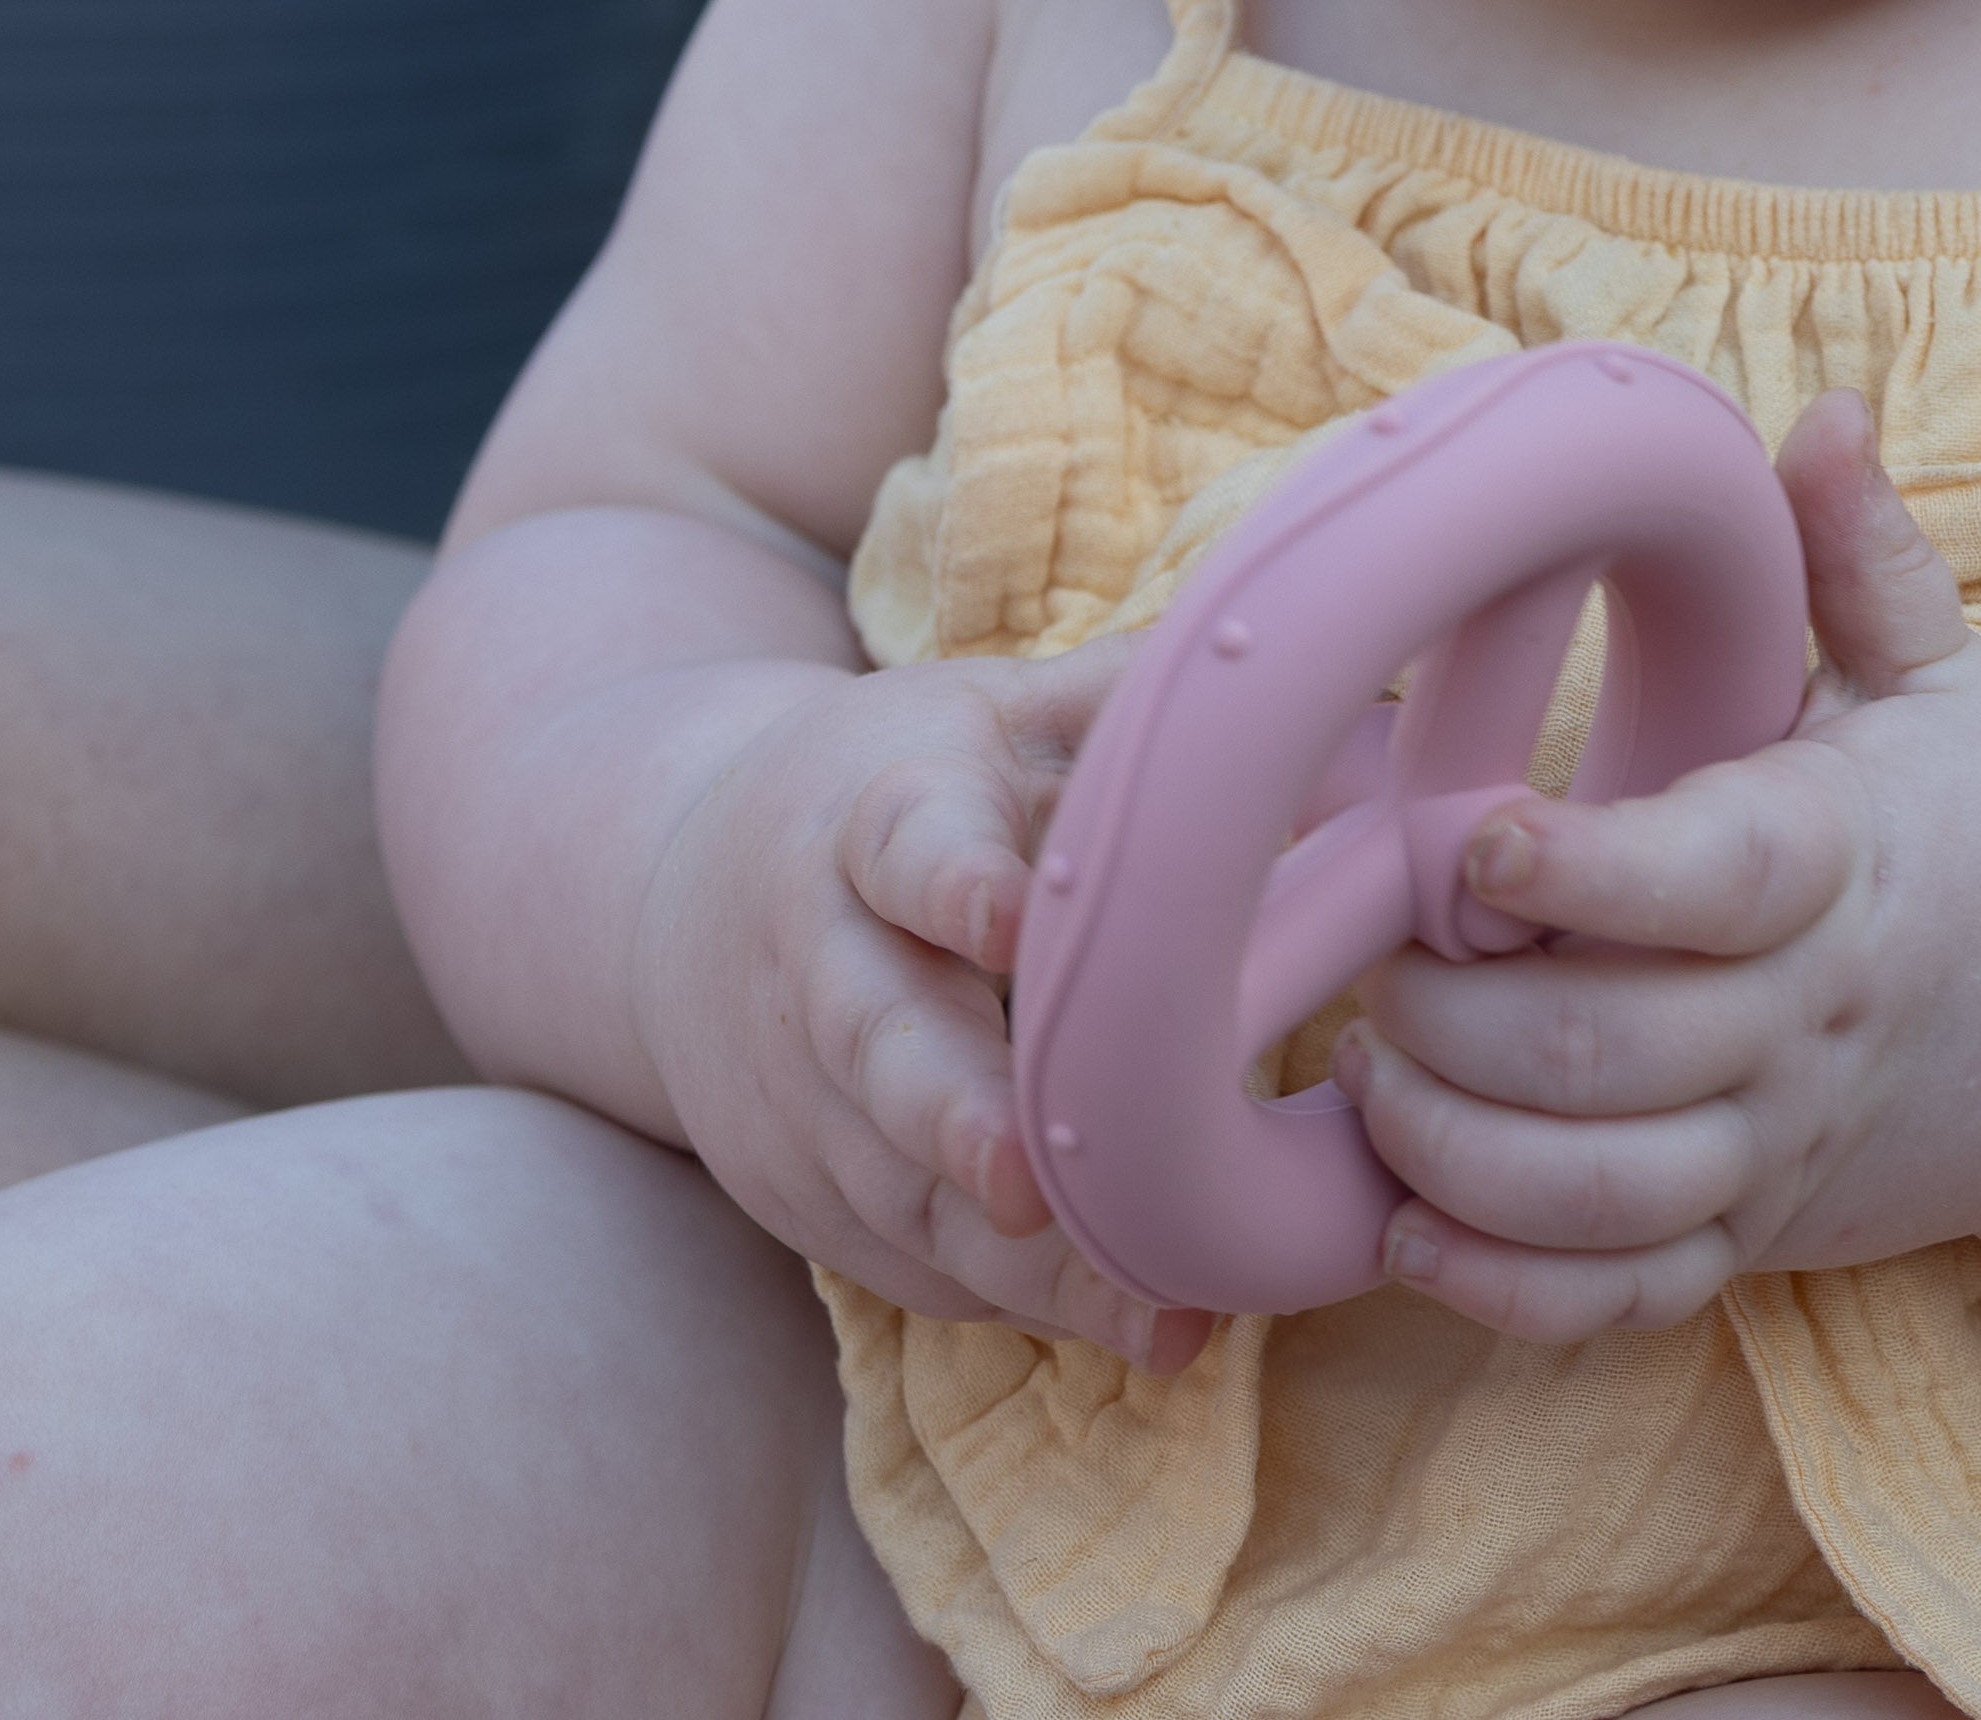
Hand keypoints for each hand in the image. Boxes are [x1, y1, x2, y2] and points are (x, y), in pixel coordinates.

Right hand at [628, 633, 1214, 1370]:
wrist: (680, 895)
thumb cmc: (887, 794)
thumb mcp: (980, 718)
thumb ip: (1118, 703)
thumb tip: (1308, 664)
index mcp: (870, 819)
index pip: (901, 848)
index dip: (950, 882)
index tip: (1006, 915)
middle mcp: (822, 961)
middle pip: (878, 1042)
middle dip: (952, 1111)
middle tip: (1031, 1180)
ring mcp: (800, 1090)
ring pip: (897, 1181)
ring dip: (1017, 1259)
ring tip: (1151, 1314)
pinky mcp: (805, 1186)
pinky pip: (903, 1254)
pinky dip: (1005, 1298)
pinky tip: (1126, 1325)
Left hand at [1331, 389, 1980, 1340]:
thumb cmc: (1922, 833)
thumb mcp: (1921, 691)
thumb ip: (1855, 572)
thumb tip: (1820, 424)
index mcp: (1825, 869)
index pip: (1713, 882)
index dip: (1583, 869)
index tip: (1469, 835)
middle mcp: (1793, 1023)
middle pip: (1611, 1053)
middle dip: (1451, 1018)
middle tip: (1370, 963)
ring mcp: (1762, 1148)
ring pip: (1598, 1192)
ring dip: (1448, 1147)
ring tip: (1369, 1071)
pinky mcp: (1730, 1238)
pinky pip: (1613, 1300)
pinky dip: (1499, 1288)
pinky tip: (1404, 1230)